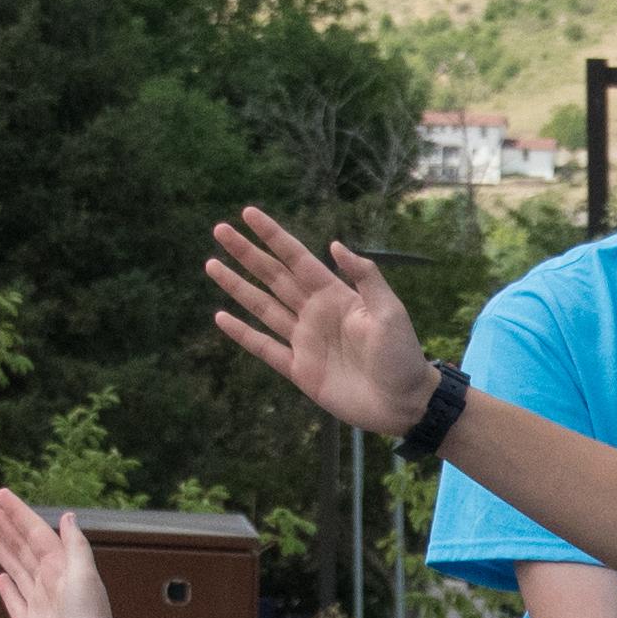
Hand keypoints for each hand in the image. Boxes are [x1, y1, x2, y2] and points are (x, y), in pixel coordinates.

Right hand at [0, 492, 126, 617]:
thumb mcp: (84, 575)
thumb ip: (75, 546)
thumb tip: (68, 516)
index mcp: (61, 568)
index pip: (35, 533)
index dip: (18, 514)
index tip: (1, 496)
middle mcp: (49, 583)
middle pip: (22, 548)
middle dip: (5, 527)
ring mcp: (39, 604)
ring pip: (16, 570)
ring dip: (2, 550)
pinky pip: (15, 603)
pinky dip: (7, 589)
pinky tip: (1, 577)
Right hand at [206, 205, 437, 434]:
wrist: (404, 403)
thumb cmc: (403, 355)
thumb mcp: (390, 311)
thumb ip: (365, 277)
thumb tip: (334, 245)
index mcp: (336, 295)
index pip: (297, 258)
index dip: (273, 236)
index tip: (249, 214)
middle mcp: (315, 313)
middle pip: (273, 277)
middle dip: (247, 254)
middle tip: (220, 229)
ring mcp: (305, 341)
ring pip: (263, 307)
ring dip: (237, 286)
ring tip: (212, 264)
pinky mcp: (300, 370)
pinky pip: (265, 348)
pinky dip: (242, 334)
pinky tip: (221, 317)